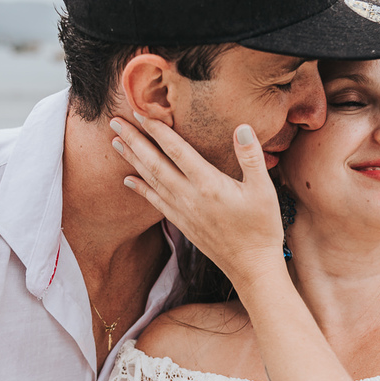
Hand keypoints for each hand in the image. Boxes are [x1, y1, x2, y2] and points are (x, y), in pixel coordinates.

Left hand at [111, 114, 285, 286]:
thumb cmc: (262, 227)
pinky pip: (154, 202)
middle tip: (115, 121)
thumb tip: (241, 128)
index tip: (141, 113)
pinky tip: (128, 179)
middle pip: (155, 164)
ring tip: (115, 142)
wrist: (252, 267)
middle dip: (134, 141)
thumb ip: (251, 157)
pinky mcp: (182, 223)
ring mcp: (182, 212)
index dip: (157, 131)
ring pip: (151, 181)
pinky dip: (140, 188)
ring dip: (132, 160)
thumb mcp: (264, 190)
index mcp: (208, 185)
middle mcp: (189, 197)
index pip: (177, 151)